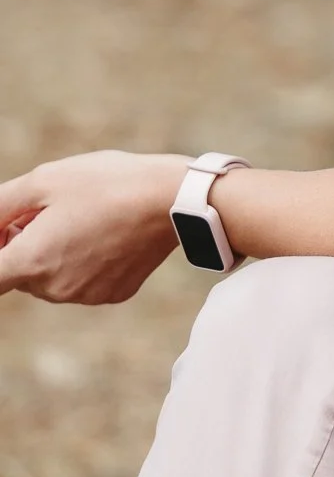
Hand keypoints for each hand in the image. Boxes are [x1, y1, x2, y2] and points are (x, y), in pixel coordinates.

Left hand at [0, 151, 187, 302]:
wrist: (173, 199)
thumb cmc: (106, 183)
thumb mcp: (44, 180)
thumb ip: (0, 205)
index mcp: (32, 261)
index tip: (9, 228)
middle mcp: (55, 288)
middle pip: (20, 274)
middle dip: (24, 244)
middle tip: (50, 210)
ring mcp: (85, 295)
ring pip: (51, 279)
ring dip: (54, 254)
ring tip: (84, 217)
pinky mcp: (112, 295)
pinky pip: (83, 282)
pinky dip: (84, 262)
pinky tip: (106, 232)